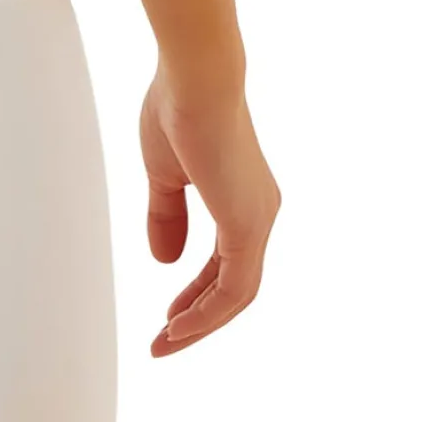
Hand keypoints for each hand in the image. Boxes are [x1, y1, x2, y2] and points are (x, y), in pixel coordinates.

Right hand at [140, 66, 281, 355]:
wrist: (195, 79)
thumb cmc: (178, 109)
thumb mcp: (164, 174)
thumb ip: (167, 217)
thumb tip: (165, 260)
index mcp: (241, 197)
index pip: (222, 264)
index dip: (194, 293)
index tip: (167, 315)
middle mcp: (258, 211)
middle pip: (233, 286)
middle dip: (197, 317)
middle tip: (164, 340)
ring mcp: (257, 219)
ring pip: (237, 294)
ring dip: (200, 322)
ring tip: (166, 342)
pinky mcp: (248, 225)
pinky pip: (234, 288)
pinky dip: (206, 312)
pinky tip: (178, 325)